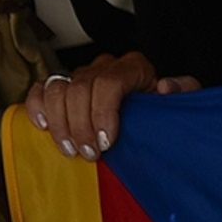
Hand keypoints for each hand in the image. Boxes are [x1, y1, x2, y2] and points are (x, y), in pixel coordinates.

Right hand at [24, 53, 193, 160]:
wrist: (148, 115)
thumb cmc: (160, 111)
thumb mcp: (180, 103)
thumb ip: (184, 91)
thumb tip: (164, 87)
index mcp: (133, 67)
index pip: (109, 81)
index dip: (103, 112)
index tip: (106, 141)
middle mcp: (104, 67)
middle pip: (81, 88)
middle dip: (81, 126)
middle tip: (90, 154)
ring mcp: (81, 75)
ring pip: (58, 88)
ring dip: (60, 123)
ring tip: (70, 150)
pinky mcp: (64, 87)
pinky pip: (42, 88)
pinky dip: (37, 105)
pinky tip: (44, 126)